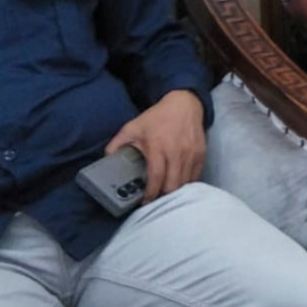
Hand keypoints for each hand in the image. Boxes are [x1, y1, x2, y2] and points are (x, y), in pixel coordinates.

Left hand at [105, 89, 205, 203]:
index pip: (156, 178)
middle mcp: (177, 152)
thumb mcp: (132, 127)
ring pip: (185, 183)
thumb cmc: (157, 117)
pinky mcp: (201, 154)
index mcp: (158, 147)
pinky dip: (187, 183)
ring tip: (166, 194)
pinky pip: (195, 176)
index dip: (150, 194)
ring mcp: (191, 154)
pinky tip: (178, 184)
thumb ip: (117, 144)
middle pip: (172, 185)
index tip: (144, 202)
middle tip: (155, 199)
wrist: (184, 104)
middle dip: (163, 196)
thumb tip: (105, 159)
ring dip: (175, 191)